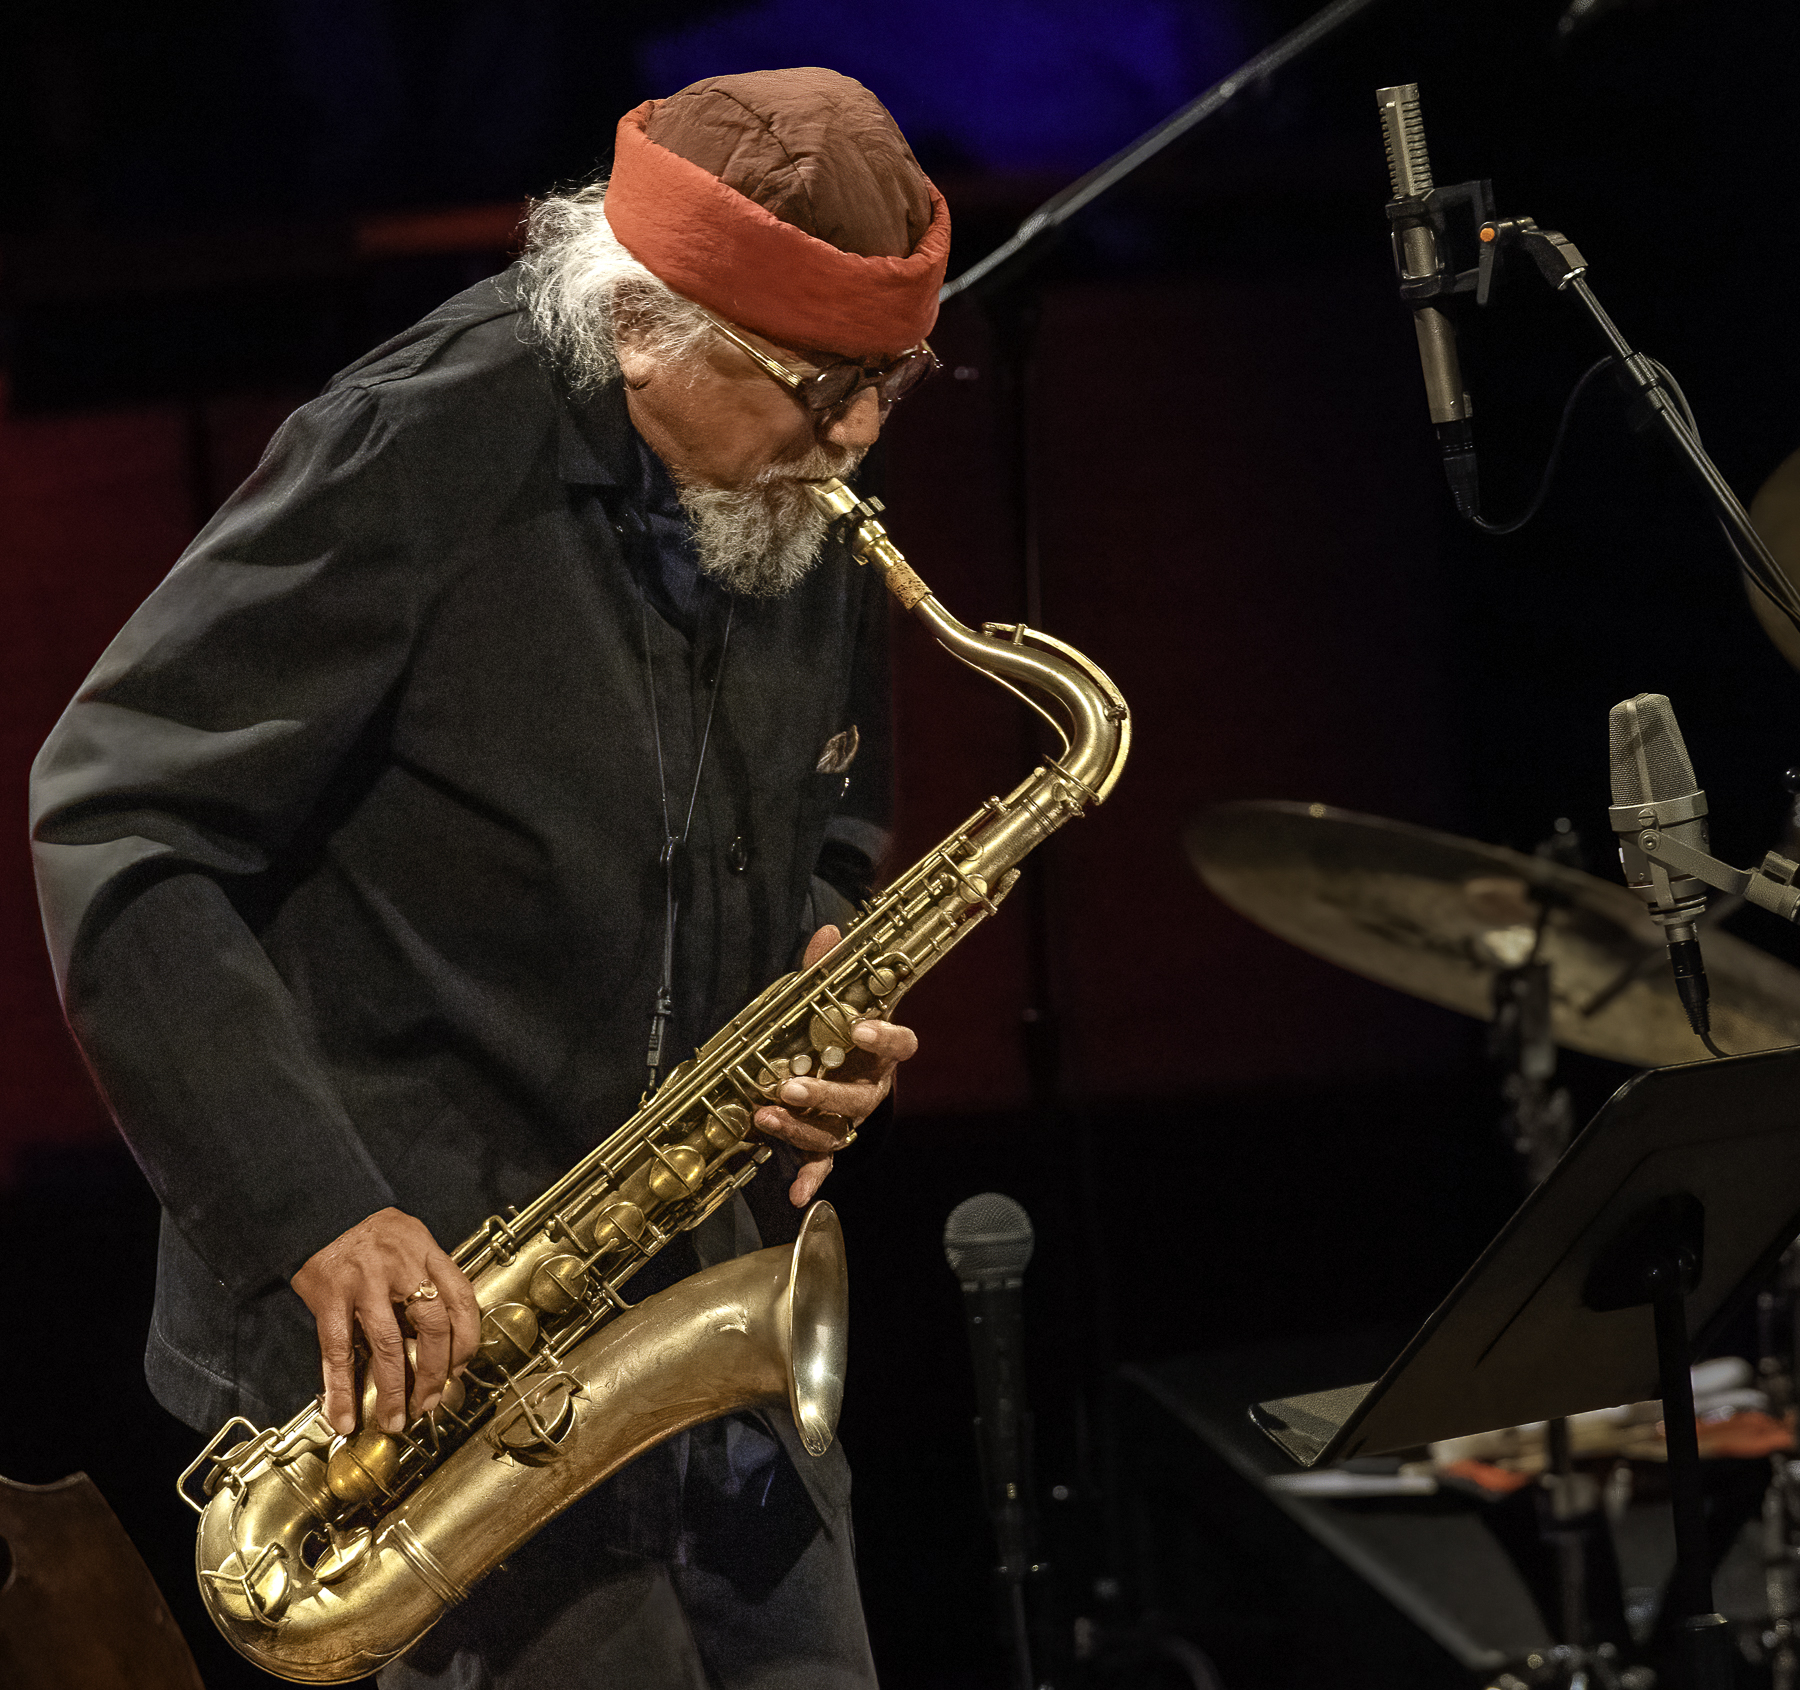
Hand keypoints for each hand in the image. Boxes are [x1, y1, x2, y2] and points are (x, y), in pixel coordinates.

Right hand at [290, 1207, 481, 1435]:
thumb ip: (427, 1276)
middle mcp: (401, 1265)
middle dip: (434, 1372)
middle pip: (432, 1325)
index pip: (462, 1298)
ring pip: (387, 1343)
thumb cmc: (368, 1230)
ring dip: (393, 1389)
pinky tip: (343, 1414)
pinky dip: (341, 1387)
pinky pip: (338, 1350)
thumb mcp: (409, 1238)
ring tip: (395, 1419)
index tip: (460, 1368)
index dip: (466, 1339)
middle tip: (430, 1402)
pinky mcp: (330, 1296)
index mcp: (425, 1251)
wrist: (320, 1207)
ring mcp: (365, 1282)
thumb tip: (442, 1334)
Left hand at [754, 924, 918, 1206]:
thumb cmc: (835, 1031)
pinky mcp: (831, 1141)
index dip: (884, 1037)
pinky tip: (796, 1194)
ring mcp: (851, 1118)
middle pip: (860, 1098)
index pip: (899, 1043)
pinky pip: (825, 1163)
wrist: (838, 1066)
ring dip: (802, 1129)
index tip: (860, 1028)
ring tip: (765, 1117)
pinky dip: (811, 1179)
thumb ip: (829, 970)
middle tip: (790, 1087)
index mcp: (879, 1051)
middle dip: (824, 1094)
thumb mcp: (829, 999)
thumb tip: (829, 930)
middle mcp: (871, 1087)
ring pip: (837, 1131)